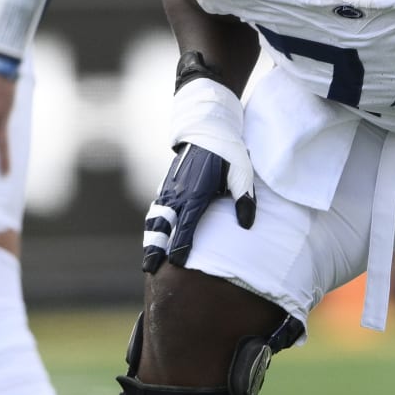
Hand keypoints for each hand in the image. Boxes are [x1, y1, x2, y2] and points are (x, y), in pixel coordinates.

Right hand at [141, 74, 255, 272]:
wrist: (207, 126)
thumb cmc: (228, 151)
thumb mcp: (242, 173)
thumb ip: (244, 199)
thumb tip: (247, 225)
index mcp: (196, 194)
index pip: (186, 226)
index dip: (181, 246)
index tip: (177, 265)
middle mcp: (178, 193)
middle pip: (162, 227)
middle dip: (155, 248)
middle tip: (149, 269)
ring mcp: (170, 189)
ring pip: (155, 219)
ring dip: (150, 239)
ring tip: (147, 260)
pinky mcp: (168, 184)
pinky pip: (156, 209)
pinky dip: (152, 225)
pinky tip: (152, 235)